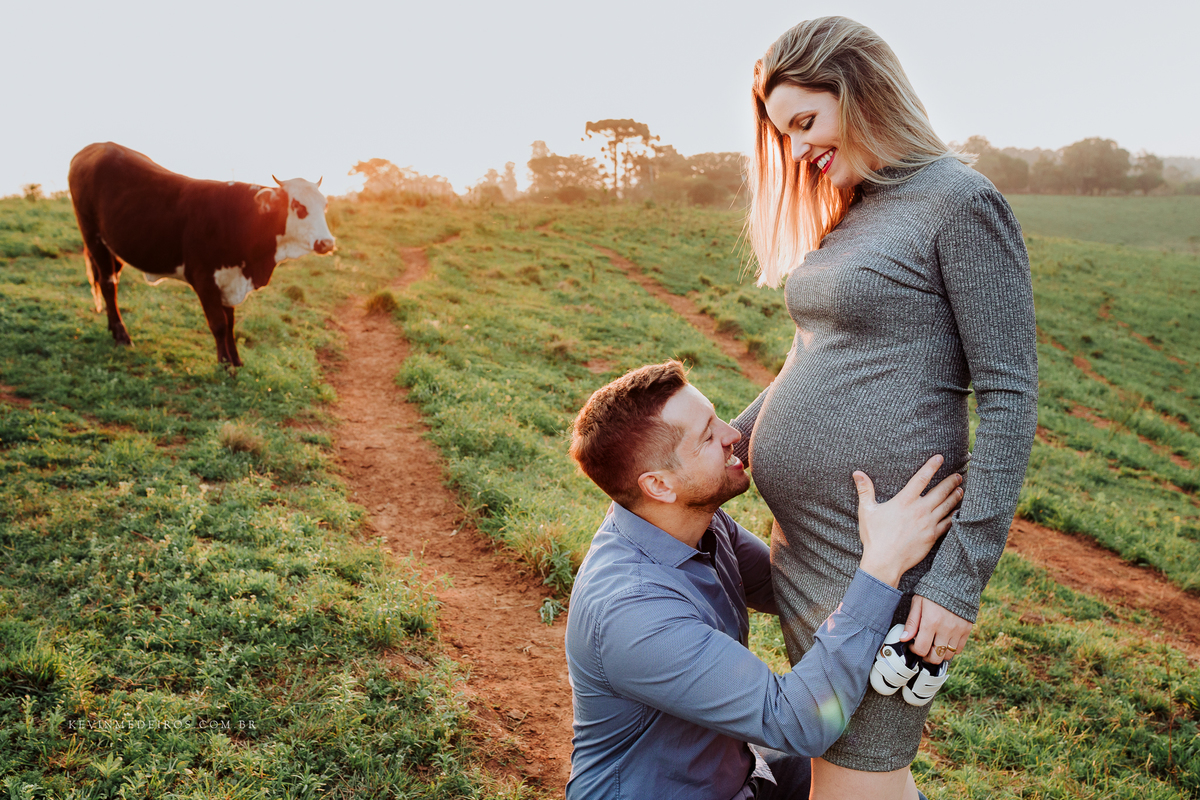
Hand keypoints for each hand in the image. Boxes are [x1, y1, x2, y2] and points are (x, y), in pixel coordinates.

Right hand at [854, 454, 961, 587]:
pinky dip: (955, 515)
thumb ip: (865, 490)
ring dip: (955, 496)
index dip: (931, 466)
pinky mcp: (932, 536)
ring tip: (961, 489)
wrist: (885, 562)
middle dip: (950, 481)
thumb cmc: (874, 537)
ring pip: (947, 506)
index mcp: (904, 501)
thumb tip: (857, 473)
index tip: (940, 457)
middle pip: (940, 491)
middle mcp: (919, 510)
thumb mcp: (867, 511)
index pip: (921, 478)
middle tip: (959, 475)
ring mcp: (928, 524)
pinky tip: (959, 511)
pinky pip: (948, 523)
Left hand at [901, 596, 972, 664]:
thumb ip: (911, 623)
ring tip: (933, 646)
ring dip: (939, 654)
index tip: (912, 645)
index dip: (914, 650)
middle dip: (927, 656)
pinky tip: (944, 642)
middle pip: (935, 656)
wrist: (955, 580)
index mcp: (931, 622)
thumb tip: (903, 639)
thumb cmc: (933, 591)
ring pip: (948, 655)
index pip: (921, 648)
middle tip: (923, 649)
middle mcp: (946, 629)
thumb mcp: (918, 603)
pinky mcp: (967, 629)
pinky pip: (959, 649)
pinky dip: (951, 650)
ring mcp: (958, 630)